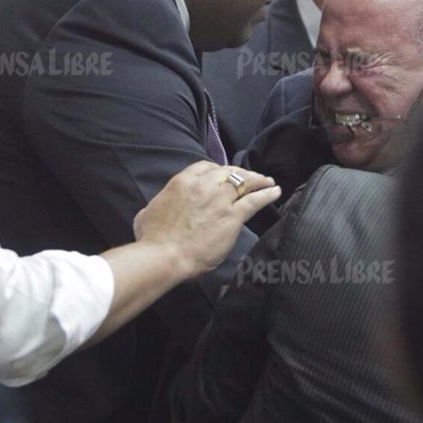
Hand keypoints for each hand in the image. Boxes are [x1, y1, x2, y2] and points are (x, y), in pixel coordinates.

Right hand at [133, 161, 279, 277]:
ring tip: (268, 182)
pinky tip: (275, 192)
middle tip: (251, 177)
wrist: (164, 255)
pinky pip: (254, 200)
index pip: (206, 167)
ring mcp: (220, 199)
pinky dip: (267, 194)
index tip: (225, 175)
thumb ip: (158, 205)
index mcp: (182, 182)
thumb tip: (154, 209)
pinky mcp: (232, 216)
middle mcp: (203, 186)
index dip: (218, 171)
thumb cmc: (152, 239)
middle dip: (241, 173)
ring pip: (245, 182)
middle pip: (228, 171)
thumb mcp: (146, 213)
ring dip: (258, 180)